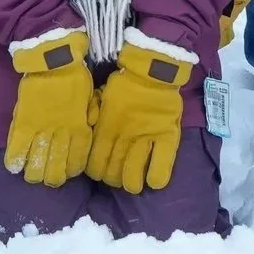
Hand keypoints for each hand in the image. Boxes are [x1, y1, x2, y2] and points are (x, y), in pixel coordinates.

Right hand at [5, 29, 96, 186]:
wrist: (55, 59)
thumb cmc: (75, 77)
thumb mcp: (89, 100)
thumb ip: (87, 118)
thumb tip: (86, 129)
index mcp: (80, 129)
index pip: (77, 162)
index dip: (71, 171)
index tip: (66, 172)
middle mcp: (62, 134)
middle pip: (56, 168)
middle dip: (51, 178)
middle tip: (47, 178)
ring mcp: (42, 129)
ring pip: (37, 163)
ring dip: (34, 173)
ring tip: (31, 175)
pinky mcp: (24, 122)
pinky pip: (18, 148)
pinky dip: (14, 160)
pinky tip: (14, 166)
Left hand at [89, 29, 195, 194]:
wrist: (150, 70)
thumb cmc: (123, 84)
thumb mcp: (99, 97)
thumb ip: (92, 114)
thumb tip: (88, 128)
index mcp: (105, 130)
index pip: (94, 164)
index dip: (96, 172)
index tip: (100, 170)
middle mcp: (123, 138)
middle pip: (111, 174)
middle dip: (112, 180)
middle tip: (116, 177)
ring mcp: (145, 139)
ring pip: (132, 175)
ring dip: (131, 183)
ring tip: (133, 183)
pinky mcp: (166, 137)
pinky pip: (160, 167)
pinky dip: (155, 178)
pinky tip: (152, 181)